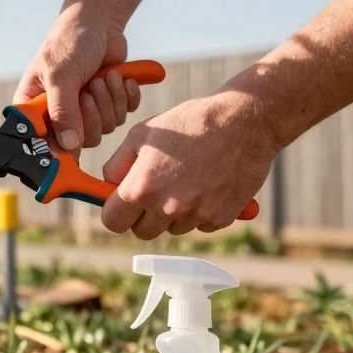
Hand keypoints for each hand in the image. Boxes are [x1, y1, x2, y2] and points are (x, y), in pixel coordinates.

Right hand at [14, 6, 141, 150]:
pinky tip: (121, 77)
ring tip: (106, 76)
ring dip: (111, 100)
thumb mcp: (61, 76)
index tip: (76, 135)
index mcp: (36, 107)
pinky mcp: (108, 102)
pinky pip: (123, 115)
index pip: (45, 141)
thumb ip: (64, 111)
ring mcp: (85, 109)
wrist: (98, 21)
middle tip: (92, 88)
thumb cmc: (69, 43)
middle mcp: (59, 112)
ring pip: (105, 128)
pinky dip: (126, 96)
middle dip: (93, 113)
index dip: (62, 144)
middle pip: (82, 140)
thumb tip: (69, 145)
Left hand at [100, 90, 278, 238]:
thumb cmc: (189, 122)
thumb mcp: (141, 134)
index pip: (113, 223)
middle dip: (143, 215)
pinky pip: (200, 225)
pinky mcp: (221, 218)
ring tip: (185, 179)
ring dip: (173, 213)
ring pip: (172, 228)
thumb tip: (108, 186)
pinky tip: (206, 183)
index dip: (115, 212)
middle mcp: (168, 208)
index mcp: (142, 188)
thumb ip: (117, 165)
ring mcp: (197, 215)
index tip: (122, 202)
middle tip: (154, 190)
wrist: (244, 120)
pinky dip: (200, 211)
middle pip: (142, 232)